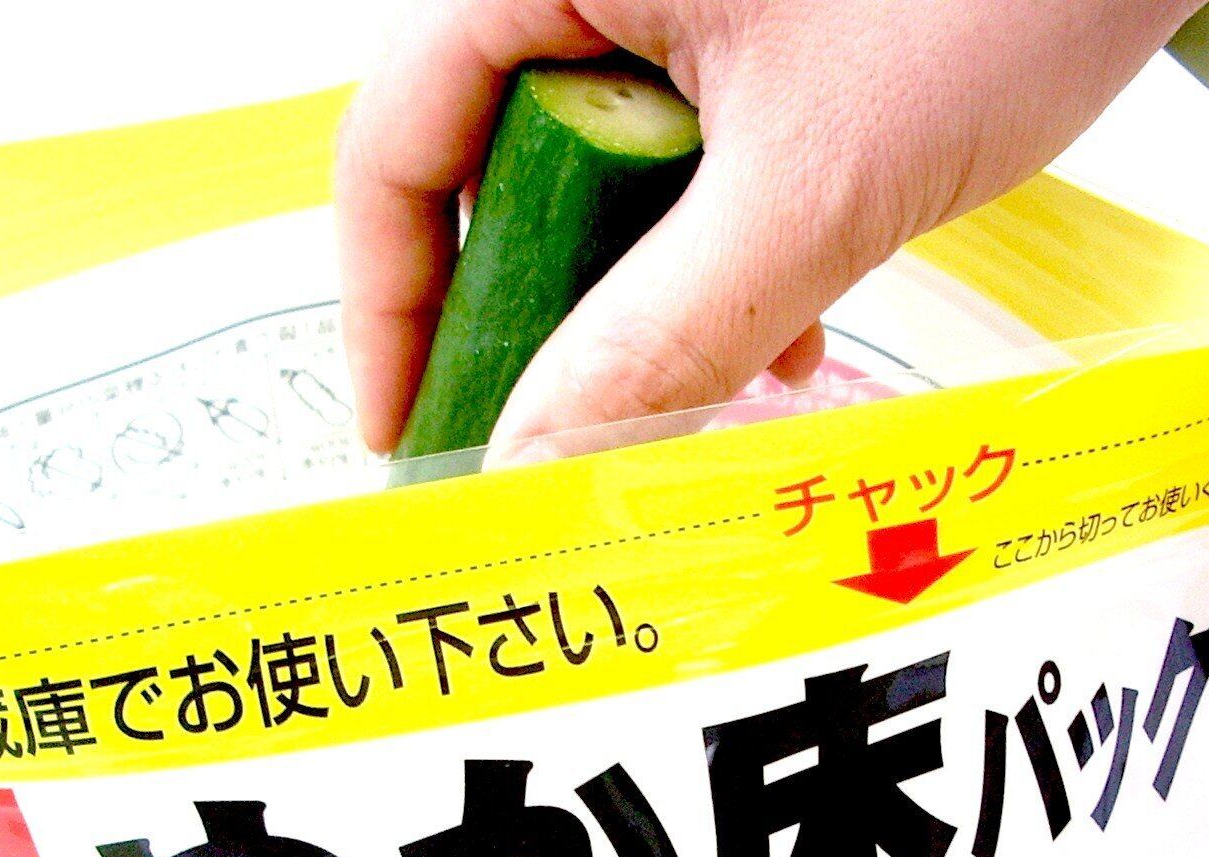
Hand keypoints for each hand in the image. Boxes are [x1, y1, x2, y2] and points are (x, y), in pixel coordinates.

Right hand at [335, 0, 1200, 457]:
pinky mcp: (758, 45)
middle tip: (557, 444)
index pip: (396, 145)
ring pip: (602, 192)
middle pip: (492, 176)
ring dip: (652, 312)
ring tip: (713, 397)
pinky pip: (692, 175)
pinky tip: (789, 336)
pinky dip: (727, 267)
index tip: (417, 431)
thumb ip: (667, 332)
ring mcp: (678, 12)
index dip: (391, 304)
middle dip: (542, 320)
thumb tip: (540, 460)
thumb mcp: (817, 181)